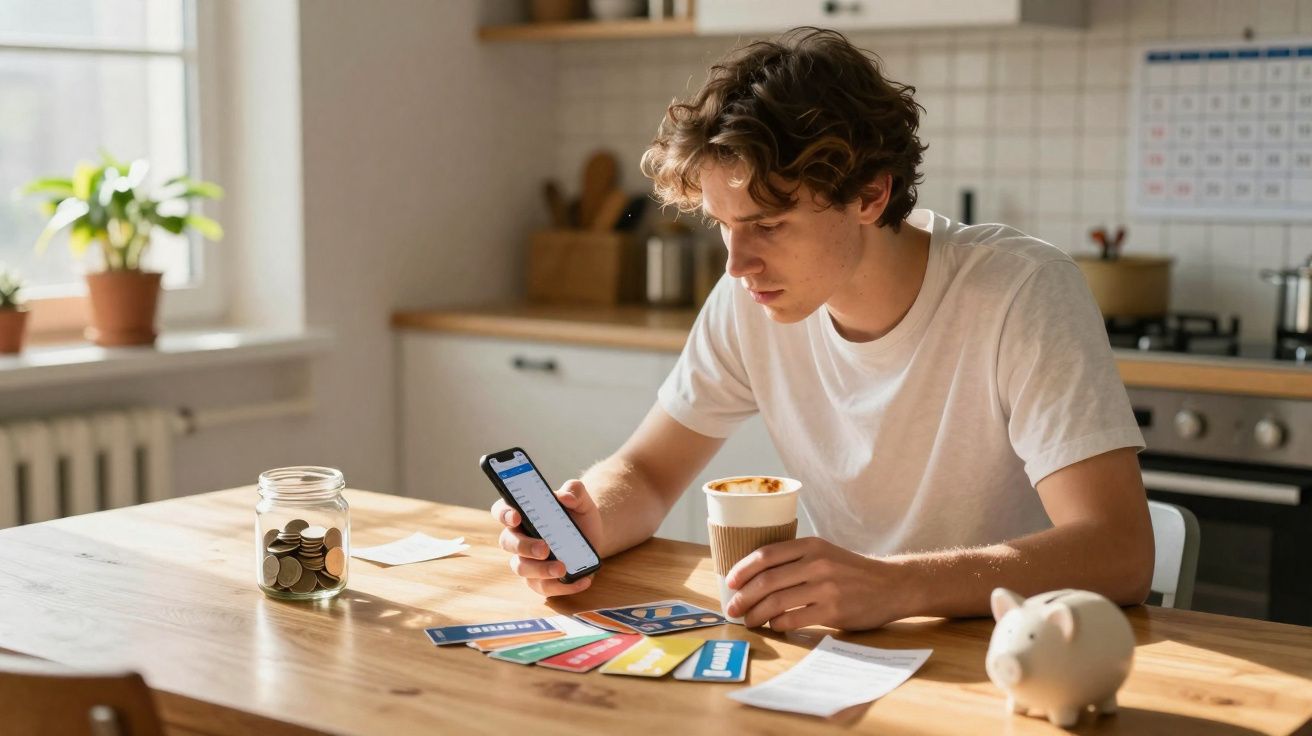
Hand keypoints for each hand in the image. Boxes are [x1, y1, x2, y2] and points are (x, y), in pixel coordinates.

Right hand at [490, 479, 603, 597]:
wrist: (593, 537)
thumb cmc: (579, 514)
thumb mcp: (581, 499)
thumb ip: (575, 491)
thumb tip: (565, 497)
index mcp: (522, 512)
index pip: (501, 511)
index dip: (504, 514)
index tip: (517, 517)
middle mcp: (518, 537)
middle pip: (508, 542)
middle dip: (524, 546)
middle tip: (544, 549)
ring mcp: (526, 560)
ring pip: (522, 568)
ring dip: (540, 570)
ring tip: (562, 568)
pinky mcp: (539, 580)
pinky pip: (544, 586)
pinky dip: (563, 586)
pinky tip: (582, 580)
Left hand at [725, 537, 906, 630]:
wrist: (892, 586)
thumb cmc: (852, 571)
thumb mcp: (825, 553)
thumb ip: (795, 560)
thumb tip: (754, 577)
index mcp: (811, 545)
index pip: (766, 555)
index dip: (742, 569)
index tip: (730, 582)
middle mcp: (817, 563)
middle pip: (766, 580)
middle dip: (743, 596)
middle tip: (733, 608)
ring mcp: (826, 588)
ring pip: (776, 602)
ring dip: (756, 614)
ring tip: (748, 620)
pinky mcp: (833, 611)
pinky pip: (794, 619)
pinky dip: (777, 624)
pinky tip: (773, 626)